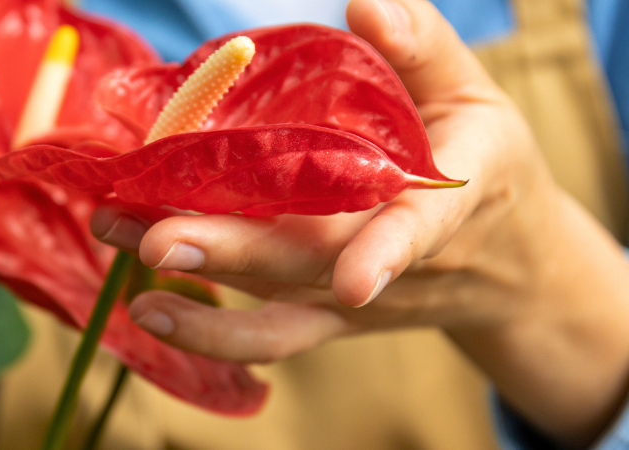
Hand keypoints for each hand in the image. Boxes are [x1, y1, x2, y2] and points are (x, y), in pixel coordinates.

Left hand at [91, 0, 628, 445]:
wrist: (509, 264)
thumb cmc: (486, 158)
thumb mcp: (474, 93)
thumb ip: (423, 46)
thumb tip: (363, 6)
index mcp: (450, 198)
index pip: (420, 229)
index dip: (386, 254)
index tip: (354, 282)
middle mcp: (399, 264)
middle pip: (310, 265)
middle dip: (233, 252)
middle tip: (156, 237)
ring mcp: (357, 301)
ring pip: (274, 299)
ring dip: (195, 275)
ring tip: (119, 237)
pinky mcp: (326, 319)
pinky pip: (267, 337)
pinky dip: (206, 333)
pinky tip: (144, 308)